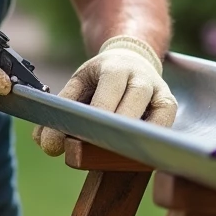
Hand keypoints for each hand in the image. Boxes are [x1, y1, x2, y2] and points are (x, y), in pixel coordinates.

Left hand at [33, 35, 177, 155]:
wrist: (133, 58)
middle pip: (131, 110)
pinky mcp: (169, 105)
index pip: (105, 98)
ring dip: (135, 141)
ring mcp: (159, 91)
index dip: (94, 122)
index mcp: (115, 68)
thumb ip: (60, 109)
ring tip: (115, 158)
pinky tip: (137, 154)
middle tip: (92, 153)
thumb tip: (46, 143)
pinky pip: (166, 126)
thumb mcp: (79, 83)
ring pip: (154, 119)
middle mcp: (141, 78)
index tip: (77, 140)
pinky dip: (153, 141)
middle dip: (113, 134)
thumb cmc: (102, 77)